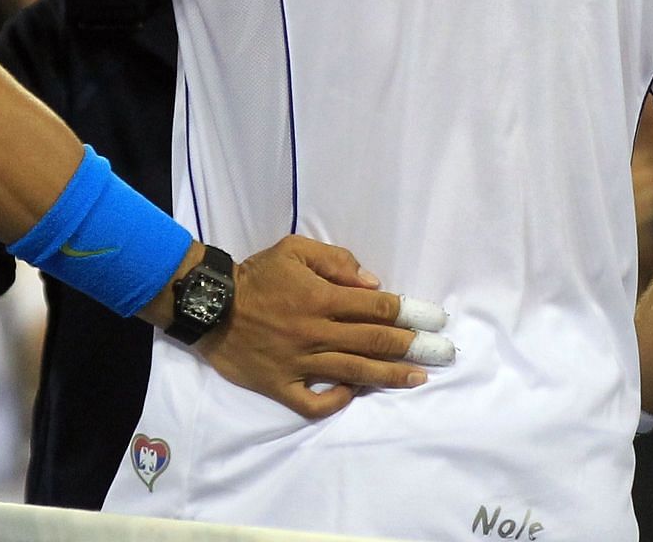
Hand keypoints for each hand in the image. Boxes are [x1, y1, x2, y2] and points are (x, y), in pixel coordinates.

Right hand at [197, 235, 453, 420]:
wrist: (208, 305)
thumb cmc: (255, 274)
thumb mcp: (293, 250)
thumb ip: (334, 261)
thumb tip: (372, 283)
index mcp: (319, 297)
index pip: (376, 307)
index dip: (409, 312)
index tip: (435, 318)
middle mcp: (315, 332)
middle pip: (374, 342)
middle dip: (414, 347)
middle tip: (444, 352)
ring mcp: (299, 362)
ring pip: (354, 372)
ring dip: (391, 375)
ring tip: (420, 378)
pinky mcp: (280, 385)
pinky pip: (314, 402)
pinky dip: (337, 400)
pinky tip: (354, 393)